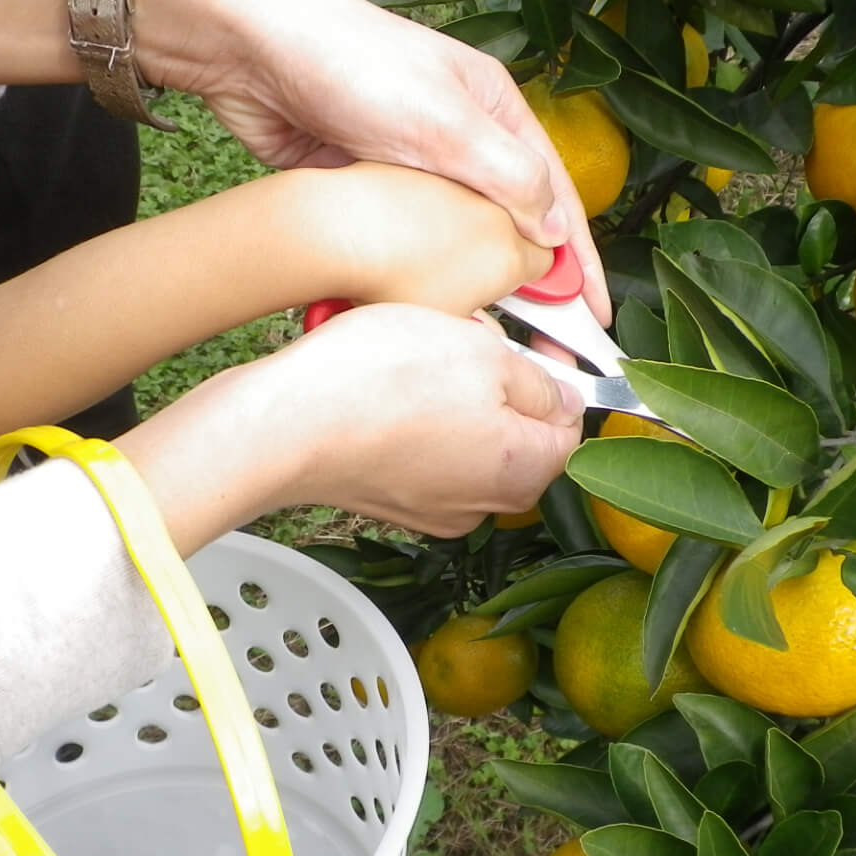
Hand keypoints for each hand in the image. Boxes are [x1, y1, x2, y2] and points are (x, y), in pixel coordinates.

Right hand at [114, 305, 583, 545]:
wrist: (284, 423)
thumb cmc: (380, 382)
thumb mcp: (485, 352)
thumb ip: (538, 380)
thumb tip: (562, 399)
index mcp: (522, 473)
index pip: (571, 431)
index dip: (558, 380)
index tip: (532, 346)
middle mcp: (484, 506)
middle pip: (521, 441)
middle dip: (504, 391)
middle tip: (470, 344)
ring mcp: (433, 510)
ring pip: (471, 446)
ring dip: (460, 404)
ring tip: (423, 360)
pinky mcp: (389, 501)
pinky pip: (425, 456)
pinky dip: (419, 424)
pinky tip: (390, 389)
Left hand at [133, 0, 613, 326]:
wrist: (253, 52)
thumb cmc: (355, 68)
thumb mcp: (447, 122)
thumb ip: (508, 176)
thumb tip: (555, 232)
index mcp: (496, 115)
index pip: (556, 197)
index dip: (578, 259)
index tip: (593, 313)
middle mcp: (461, 143)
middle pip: (509, 226)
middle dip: (530, 285)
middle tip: (543, 345)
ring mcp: (412, 169)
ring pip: (457, 243)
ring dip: (473, 288)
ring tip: (489, 340)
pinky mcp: (368, 190)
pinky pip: (407, 247)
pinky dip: (419, 281)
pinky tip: (424, 315)